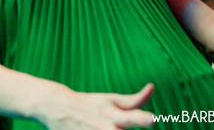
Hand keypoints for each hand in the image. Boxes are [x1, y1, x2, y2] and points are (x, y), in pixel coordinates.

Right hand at [38, 83, 155, 129]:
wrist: (59, 108)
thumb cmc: (92, 104)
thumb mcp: (112, 99)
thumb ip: (135, 99)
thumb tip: (152, 87)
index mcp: (114, 114)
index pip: (133, 117)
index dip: (144, 119)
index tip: (153, 120)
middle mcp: (105, 128)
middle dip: (136, 124)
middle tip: (149, 123)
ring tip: (116, 129)